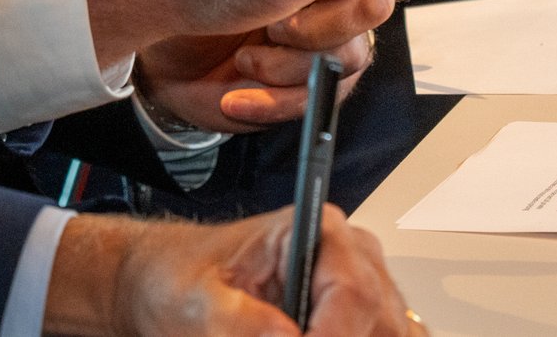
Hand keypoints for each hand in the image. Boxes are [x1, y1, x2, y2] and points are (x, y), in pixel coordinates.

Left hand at [47, 207, 418, 336]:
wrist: (168, 282)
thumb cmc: (182, 276)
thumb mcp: (194, 300)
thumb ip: (235, 318)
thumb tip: (286, 335)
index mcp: (312, 230)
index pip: (353, 291)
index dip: (332, 335)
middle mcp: (348, 253)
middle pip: (379, 319)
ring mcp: (362, 287)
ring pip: (388, 331)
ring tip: (286, 334)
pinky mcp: (358, 318)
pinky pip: (382, 335)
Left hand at [137, 0, 390, 130]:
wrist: (163, 45)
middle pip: (370, 6)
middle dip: (317, 23)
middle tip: (272, 26)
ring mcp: (329, 42)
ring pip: (347, 56)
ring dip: (287, 64)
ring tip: (243, 59)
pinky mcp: (314, 86)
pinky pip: (316, 99)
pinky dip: (271, 101)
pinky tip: (234, 96)